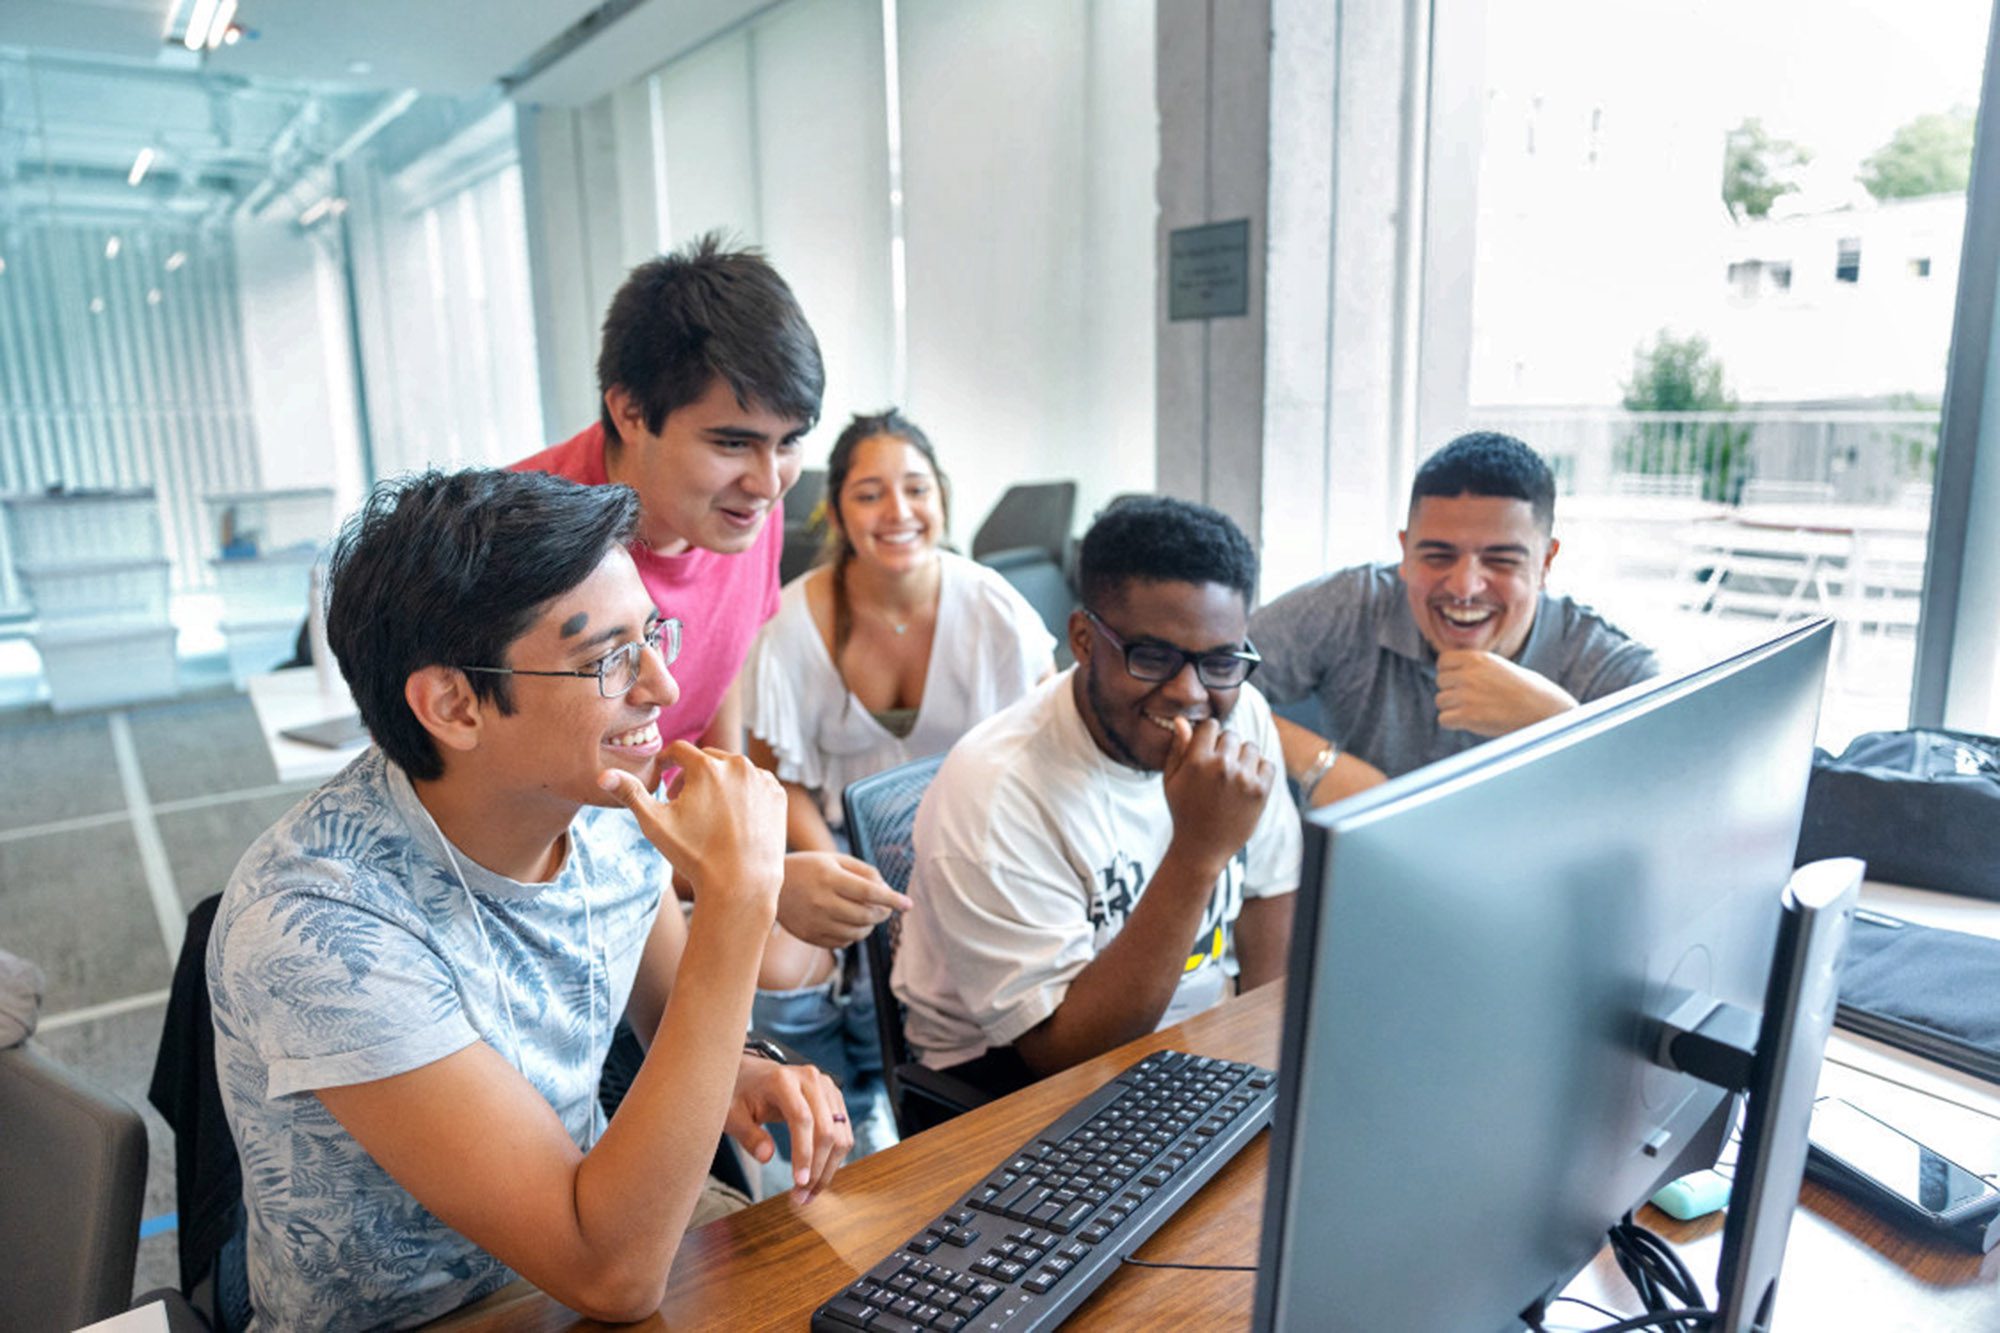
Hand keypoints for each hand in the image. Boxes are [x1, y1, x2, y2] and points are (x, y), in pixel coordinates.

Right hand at [599, 742, 786, 914]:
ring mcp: (761, 779)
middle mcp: (737, 765)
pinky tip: (733, 817)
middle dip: (692, 775)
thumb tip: (602, 775)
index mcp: (706, 766)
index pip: (679, 751)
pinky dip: (743, 793)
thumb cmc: (695, 855)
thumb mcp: (655, 824)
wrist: (742, 884)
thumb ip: (630, 793)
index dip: (667, 762)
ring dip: (718, 783)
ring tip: (708, 811)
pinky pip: (755, 784)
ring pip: (732, 771)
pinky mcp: (778, 794)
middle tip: (682, 800)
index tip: (663, 775)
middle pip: (707, 759)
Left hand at [726, 1055, 852, 1202]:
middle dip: (818, 1169)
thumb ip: (748, 1135)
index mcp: (783, 1079)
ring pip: (840, 1135)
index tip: (799, 1183)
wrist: (752, 1074)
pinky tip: (818, 1177)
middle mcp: (811, 1079)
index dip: (803, 1153)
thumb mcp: (732, 1114)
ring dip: (828, 1169)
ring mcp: (827, 1088)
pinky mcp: (834, 1099)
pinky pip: (843, 1134)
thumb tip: (766, 1157)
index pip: (802, 1119)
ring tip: (809, 1194)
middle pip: (826, 1130)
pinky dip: (834, 1159)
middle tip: (802, 1198)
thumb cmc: (739, 1094)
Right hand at [776, 852, 911, 948]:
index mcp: (829, 877)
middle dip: (883, 912)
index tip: (908, 905)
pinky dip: (853, 935)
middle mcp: (822, 901)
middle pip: (866, 915)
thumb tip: (887, 891)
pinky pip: (843, 942)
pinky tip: (849, 922)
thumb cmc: (810, 868)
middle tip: (886, 907)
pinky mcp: (810, 936)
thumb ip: (864, 871)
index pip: (868, 892)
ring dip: (870, 925)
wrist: (771, 887)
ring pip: (857, 932)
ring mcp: (815, 921)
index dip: (891, 899)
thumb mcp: (835, 859)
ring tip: (867, 914)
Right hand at [1161, 718, 1272, 877]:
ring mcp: (1243, 779)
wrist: (1203, 848)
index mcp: (1196, 761)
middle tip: (1218, 770)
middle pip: (1232, 735)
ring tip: (1232, 777)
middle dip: (1225, 748)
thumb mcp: (1171, 780)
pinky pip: (1267, 764)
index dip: (1208, 736)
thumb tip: (1182, 720)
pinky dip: (1259, 771)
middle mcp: (1221, 766)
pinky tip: (1245, 784)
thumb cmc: (1184, 811)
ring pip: (1251, 748)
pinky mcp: (1260, 791)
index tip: (1206, 751)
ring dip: (1243, 758)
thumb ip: (1177, 749)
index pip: (1211, 725)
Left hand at [1434, 650, 1577, 736]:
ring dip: (1452, 708)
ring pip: (1440, 701)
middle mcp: (1469, 674)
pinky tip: (1470, 722)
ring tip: (1475, 710)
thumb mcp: (1499, 667)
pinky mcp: (1468, 716)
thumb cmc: (1528, 690)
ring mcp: (1467, 695)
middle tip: (1471, 699)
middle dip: (1451, 691)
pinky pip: (1444, 719)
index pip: (1443, 661)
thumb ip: (1475, 667)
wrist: (1545, 710)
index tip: (1460, 682)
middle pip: (1440, 681)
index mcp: (1478, 658)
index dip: (1448, 672)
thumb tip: (1451, 673)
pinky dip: (1453, 723)